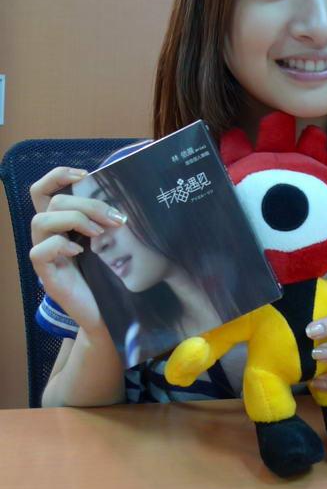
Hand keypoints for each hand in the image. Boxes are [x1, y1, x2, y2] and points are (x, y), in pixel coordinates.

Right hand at [29, 166, 126, 338]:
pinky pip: (39, 251)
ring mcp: (47, 257)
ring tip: (98, 233)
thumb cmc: (115, 275)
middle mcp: (50, 237)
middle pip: (51, 202)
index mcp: (63, 225)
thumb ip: (109, 218)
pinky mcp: (47, 276)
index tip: (85, 174)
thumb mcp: (113, 239)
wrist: (114, 314)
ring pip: (40, 220)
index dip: (57, 176)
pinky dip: (59, 245)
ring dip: (74, 219)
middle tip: (114, 218)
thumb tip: (125, 191)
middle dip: (85, 203)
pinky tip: (80, 252)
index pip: (43, 191)